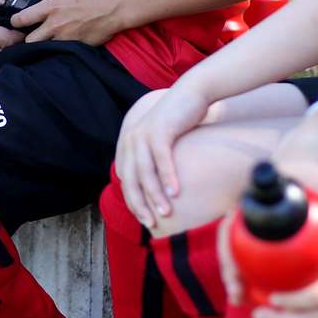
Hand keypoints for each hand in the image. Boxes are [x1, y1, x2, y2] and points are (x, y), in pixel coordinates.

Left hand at [11, 0, 122, 44]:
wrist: (117, 7)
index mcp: (50, 7)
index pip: (22, 19)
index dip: (15, 21)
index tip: (15, 21)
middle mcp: (54, 25)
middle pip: (29, 40)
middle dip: (27, 39)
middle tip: (31, 35)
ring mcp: (65, 38)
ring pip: (44, 48)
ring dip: (43, 45)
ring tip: (46, 41)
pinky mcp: (77, 46)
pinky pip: (62, 51)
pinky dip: (60, 49)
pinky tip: (62, 45)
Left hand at [114, 83, 219, 225]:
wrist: (192, 94)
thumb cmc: (180, 125)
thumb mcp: (162, 146)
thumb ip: (155, 164)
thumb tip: (158, 194)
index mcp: (128, 146)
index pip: (126, 182)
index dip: (133, 202)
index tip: (145, 220)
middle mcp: (130, 141)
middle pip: (131, 180)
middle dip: (139, 204)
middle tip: (151, 223)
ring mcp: (143, 134)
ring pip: (145, 172)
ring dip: (154, 195)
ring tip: (165, 212)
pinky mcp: (159, 130)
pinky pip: (161, 158)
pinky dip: (167, 177)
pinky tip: (175, 192)